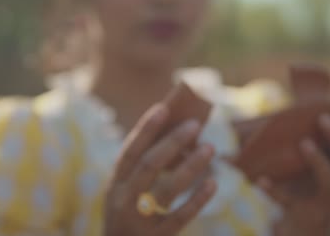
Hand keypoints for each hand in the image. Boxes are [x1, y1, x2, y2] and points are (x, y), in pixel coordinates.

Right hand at [104, 104, 216, 235]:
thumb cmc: (129, 216)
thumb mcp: (125, 193)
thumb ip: (142, 170)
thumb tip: (175, 136)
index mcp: (116, 184)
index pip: (130, 151)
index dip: (145, 129)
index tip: (163, 108)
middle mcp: (124, 200)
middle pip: (148, 165)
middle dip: (172, 142)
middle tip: (195, 124)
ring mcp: (139, 220)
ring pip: (167, 189)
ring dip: (190, 166)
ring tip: (210, 147)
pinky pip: (180, 216)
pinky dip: (198, 199)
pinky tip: (213, 183)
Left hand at [258, 99, 329, 235]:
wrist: (300, 230)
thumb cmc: (296, 192)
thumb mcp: (291, 168)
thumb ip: (277, 146)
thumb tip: (234, 123)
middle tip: (323, 119)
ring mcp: (322, 199)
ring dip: (318, 160)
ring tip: (304, 144)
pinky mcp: (305, 214)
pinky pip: (291, 202)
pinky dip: (276, 191)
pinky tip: (261, 181)